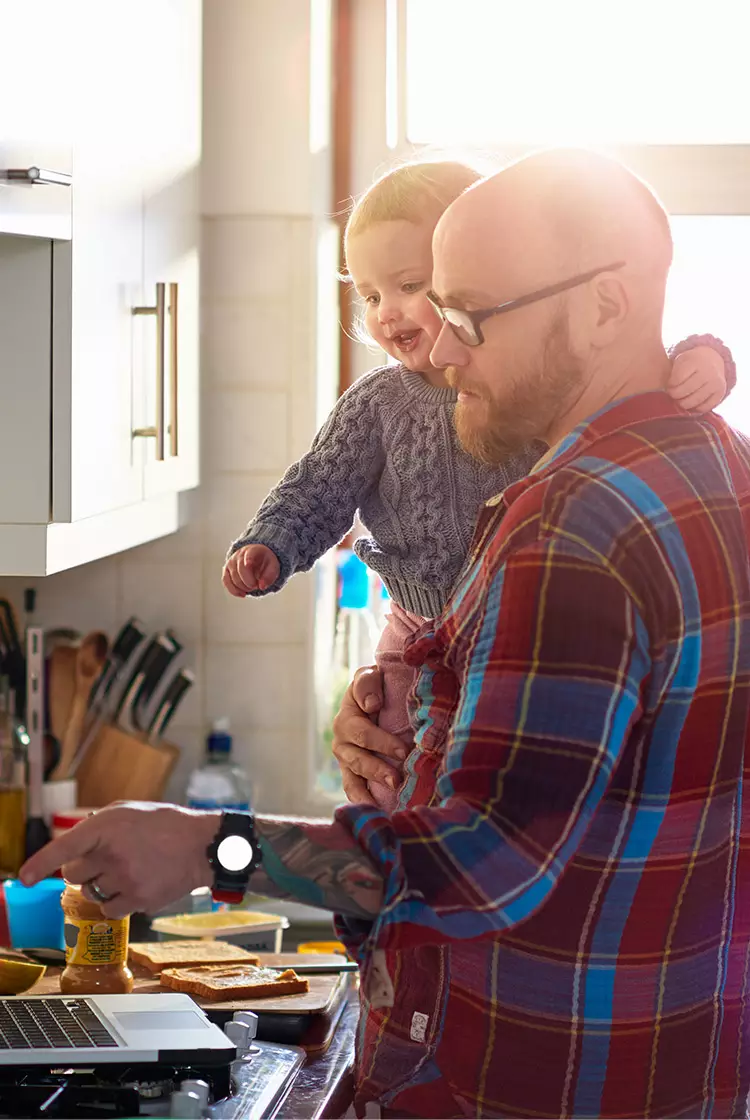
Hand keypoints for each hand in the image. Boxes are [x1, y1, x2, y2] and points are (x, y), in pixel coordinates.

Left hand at [19, 803, 219, 918]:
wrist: (202, 845)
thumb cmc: (165, 825)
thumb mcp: (128, 811)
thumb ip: (97, 825)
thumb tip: (71, 848)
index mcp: (108, 825)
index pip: (65, 847)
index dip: (41, 864)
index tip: (26, 879)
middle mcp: (113, 853)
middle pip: (74, 875)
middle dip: (85, 869)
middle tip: (108, 860)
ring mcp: (126, 878)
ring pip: (91, 893)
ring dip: (103, 886)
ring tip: (130, 870)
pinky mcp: (138, 900)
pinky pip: (110, 910)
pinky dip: (118, 902)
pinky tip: (138, 885)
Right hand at [223, 544, 280, 596]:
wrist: (257, 558)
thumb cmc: (265, 562)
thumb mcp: (273, 567)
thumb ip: (269, 576)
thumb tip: (262, 586)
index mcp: (252, 550)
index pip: (249, 555)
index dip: (248, 559)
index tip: (249, 564)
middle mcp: (239, 555)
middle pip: (240, 570)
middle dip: (249, 582)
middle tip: (256, 585)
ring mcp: (231, 562)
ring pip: (233, 578)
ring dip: (243, 587)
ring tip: (252, 587)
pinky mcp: (226, 570)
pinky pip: (226, 581)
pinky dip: (234, 590)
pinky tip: (243, 594)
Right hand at [332, 666, 407, 805]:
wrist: (371, 698)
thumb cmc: (374, 687)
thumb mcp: (369, 677)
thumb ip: (367, 685)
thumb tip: (372, 705)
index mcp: (346, 719)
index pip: (363, 733)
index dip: (382, 743)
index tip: (403, 751)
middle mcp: (342, 742)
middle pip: (357, 760)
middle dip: (377, 771)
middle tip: (397, 780)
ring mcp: (346, 760)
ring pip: (353, 780)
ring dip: (369, 792)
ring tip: (387, 799)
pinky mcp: (352, 774)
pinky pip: (353, 791)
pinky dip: (363, 803)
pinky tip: (376, 815)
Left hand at [669, 346, 725, 413]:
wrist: (712, 359)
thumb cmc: (690, 363)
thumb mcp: (680, 361)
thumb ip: (672, 373)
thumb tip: (666, 392)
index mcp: (695, 360)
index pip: (677, 379)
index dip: (670, 385)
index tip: (669, 385)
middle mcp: (708, 371)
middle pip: (684, 392)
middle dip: (675, 395)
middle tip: (674, 394)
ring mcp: (716, 383)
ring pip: (693, 401)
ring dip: (683, 403)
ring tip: (681, 399)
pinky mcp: (721, 393)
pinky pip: (704, 407)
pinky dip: (695, 408)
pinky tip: (692, 402)